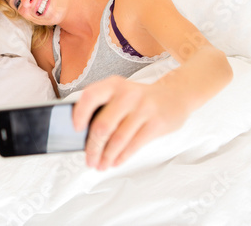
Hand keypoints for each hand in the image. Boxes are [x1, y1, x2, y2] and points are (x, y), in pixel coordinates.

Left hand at [73, 75, 188, 170]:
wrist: (174, 96)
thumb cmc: (138, 99)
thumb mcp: (119, 94)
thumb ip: (102, 107)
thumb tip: (82, 136)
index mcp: (113, 84)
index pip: (90, 95)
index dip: (80, 113)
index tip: (76, 129)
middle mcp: (127, 94)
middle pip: (103, 125)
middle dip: (93, 147)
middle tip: (89, 159)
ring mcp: (144, 108)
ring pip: (118, 139)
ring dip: (107, 156)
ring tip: (101, 165)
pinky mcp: (157, 123)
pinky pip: (134, 145)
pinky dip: (122, 157)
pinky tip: (115, 162)